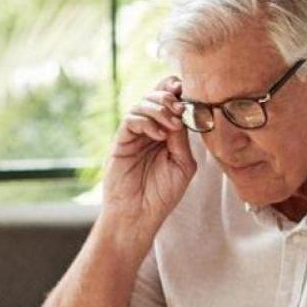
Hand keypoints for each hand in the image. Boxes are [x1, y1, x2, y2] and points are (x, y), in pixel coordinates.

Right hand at [103, 77, 196, 231]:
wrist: (139, 215)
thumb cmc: (162, 194)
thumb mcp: (182, 164)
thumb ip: (182, 139)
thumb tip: (182, 114)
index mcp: (166, 133)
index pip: (169, 103)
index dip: (175, 91)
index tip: (186, 91)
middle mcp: (149, 130)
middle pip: (155, 97)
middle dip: (169, 97)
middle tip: (180, 108)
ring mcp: (134, 135)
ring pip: (141, 104)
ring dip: (160, 109)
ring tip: (173, 124)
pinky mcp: (120, 142)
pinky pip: (130, 121)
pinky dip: (146, 122)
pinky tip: (159, 135)